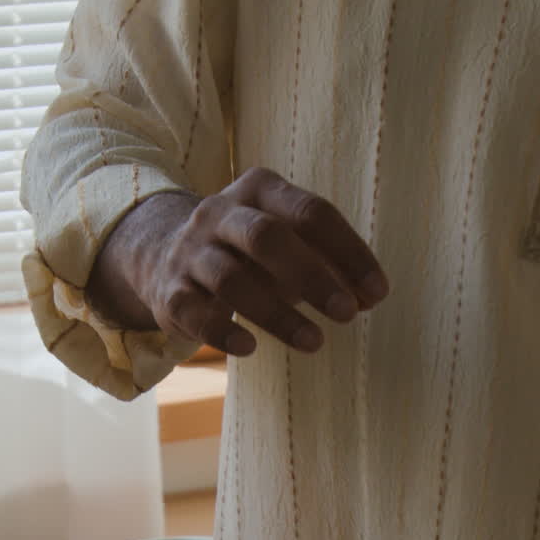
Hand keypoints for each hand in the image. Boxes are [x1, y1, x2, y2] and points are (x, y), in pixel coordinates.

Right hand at [92, 167, 388, 354]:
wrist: (161, 254)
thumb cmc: (245, 252)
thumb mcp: (286, 243)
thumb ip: (328, 264)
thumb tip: (370, 297)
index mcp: (259, 191)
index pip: (310, 212)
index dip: (348, 251)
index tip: (378, 292)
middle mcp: (220, 214)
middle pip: (267, 238)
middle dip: (313, 276)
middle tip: (348, 314)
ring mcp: (190, 252)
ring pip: (232, 280)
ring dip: (277, 314)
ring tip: (314, 343)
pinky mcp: (169, 292)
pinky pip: (195, 313)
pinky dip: (223, 332)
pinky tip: (250, 348)